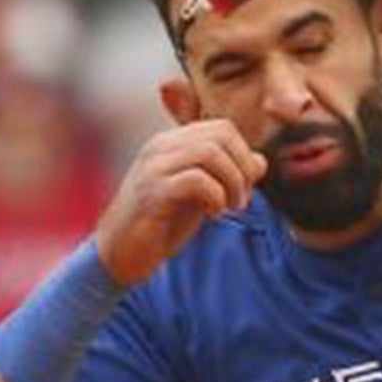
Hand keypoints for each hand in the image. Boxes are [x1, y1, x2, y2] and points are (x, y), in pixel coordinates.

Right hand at [95, 120, 265, 286]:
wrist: (121, 252)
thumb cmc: (161, 222)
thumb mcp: (201, 195)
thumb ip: (227, 175)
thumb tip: (261, 161)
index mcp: (172, 143)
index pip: (223, 128)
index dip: (244, 156)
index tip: (245, 187)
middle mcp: (160, 148)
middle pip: (221, 135)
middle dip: (243, 168)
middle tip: (242, 199)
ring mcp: (153, 168)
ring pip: (210, 152)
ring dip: (233, 183)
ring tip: (232, 207)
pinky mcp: (151, 193)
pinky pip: (196, 180)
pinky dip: (216, 197)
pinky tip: (214, 214)